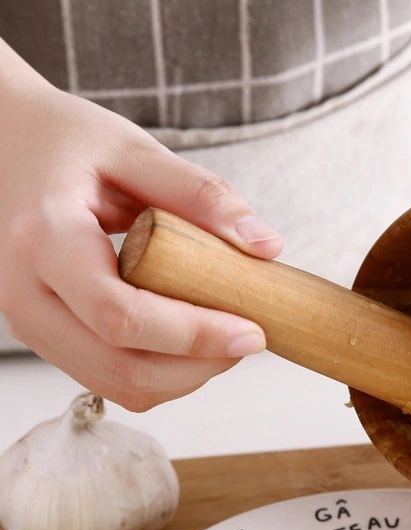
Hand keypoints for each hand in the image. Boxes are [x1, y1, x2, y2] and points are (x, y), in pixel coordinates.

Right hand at [0, 41, 282, 410]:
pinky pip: (110, 379)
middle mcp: (26, 293)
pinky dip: (161, 374)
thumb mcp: (134, 150)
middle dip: (199, 365)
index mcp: (44, 240)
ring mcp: (29, 323)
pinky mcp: (46, 337)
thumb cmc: (67, 144)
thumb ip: (201, 194)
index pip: (122, 317)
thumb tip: (266, 245)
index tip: (252, 330)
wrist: (9, 147)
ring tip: (224, 336)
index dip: (194, 335)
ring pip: (118, 384)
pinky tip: (191, 340)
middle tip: (249, 336)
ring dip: (184, 376)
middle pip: (121, 366)